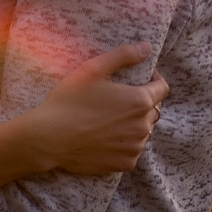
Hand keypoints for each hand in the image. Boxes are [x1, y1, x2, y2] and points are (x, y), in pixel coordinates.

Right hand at [21, 43, 170, 175]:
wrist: (48, 138)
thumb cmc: (69, 101)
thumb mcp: (93, 69)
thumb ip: (123, 55)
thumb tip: (147, 47)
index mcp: (140, 101)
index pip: (162, 88)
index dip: (154, 80)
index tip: (140, 78)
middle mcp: (143, 126)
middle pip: (153, 110)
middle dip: (142, 102)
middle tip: (118, 99)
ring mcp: (134, 148)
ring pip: (143, 131)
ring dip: (134, 123)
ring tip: (110, 118)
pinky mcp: (124, 164)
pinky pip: (133, 150)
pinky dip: (125, 143)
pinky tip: (105, 136)